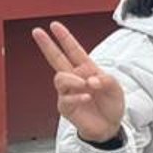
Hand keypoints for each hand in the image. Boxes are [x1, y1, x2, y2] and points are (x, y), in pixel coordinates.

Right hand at [32, 22, 125, 143]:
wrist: (110, 126)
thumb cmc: (111, 105)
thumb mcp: (115, 88)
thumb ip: (106, 80)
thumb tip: (90, 79)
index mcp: (86, 69)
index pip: (73, 50)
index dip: (65, 38)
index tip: (55, 26)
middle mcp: (75, 78)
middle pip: (56, 58)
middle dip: (46, 44)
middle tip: (37, 32)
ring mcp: (68, 92)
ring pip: (60, 78)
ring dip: (72, 79)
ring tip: (85, 85)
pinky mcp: (66, 106)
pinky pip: (66, 98)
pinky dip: (77, 97)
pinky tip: (87, 98)